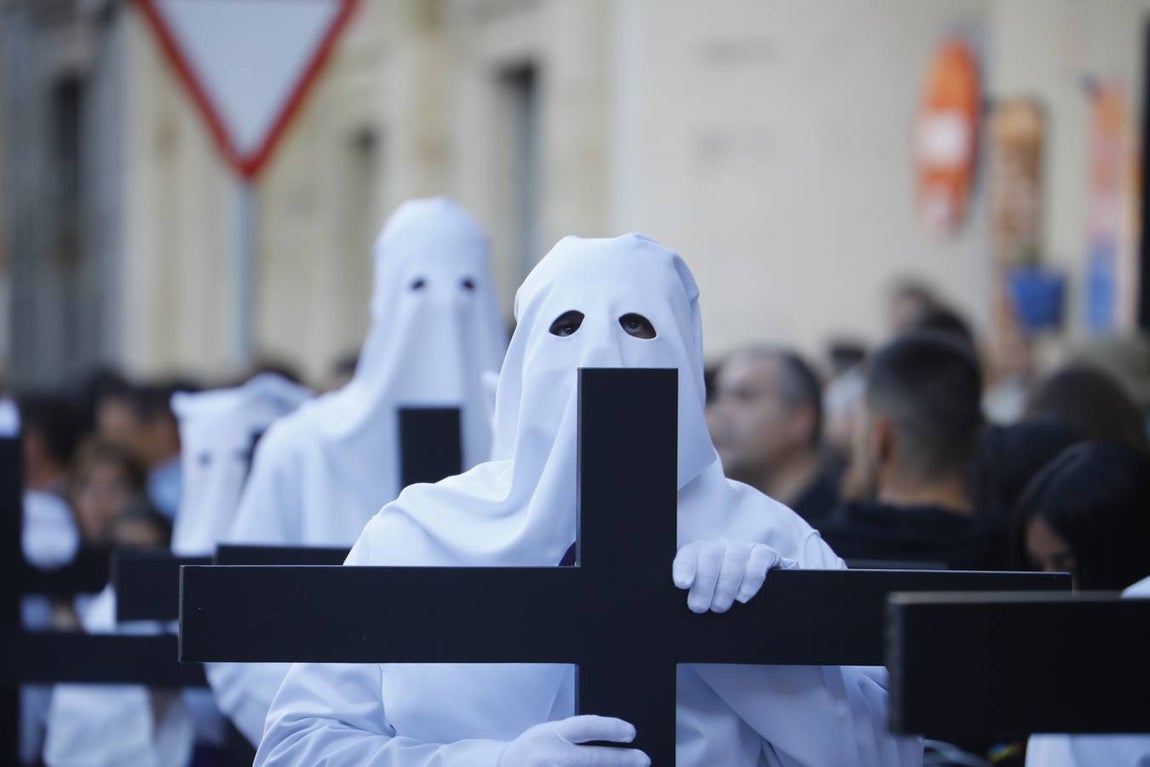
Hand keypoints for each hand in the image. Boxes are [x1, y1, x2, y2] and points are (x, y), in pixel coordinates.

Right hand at [496, 715, 649, 766]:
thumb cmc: (535, 749)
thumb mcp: (552, 732)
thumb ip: (578, 735)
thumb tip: (614, 738)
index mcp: (553, 734)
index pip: (586, 727)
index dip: (610, 728)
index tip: (631, 732)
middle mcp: (552, 756)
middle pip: (593, 759)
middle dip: (622, 760)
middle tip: (643, 759)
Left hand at [673, 540, 796, 612]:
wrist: (760, 589)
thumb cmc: (722, 594)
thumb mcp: (704, 593)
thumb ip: (693, 592)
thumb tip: (688, 603)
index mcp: (700, 552)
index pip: (689, 552)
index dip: (685, 566)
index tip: (682, 584)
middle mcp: (721, 546)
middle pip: (711, 554)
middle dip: (704, 583)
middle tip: (699, 607)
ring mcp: (744, 548)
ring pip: (734, 557)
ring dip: (725, 586)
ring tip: (720, 607)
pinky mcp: (765, 554)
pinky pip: (758, 560)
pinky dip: (750, 581)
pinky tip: (742, 598)